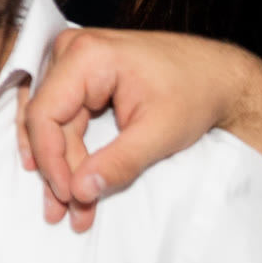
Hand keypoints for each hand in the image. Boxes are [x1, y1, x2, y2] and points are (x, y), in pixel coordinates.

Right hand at [21, 28, 254, 231]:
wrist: (217, 73)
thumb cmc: (194, 94)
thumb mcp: (162, 133)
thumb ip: (119, 163)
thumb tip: (79, 192)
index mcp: (85, 56)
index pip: (45, 115)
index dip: (52, 160)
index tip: (70, 197)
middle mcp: (69, 50)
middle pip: (44, 119)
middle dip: (55, 168)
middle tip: (65, 212)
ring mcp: (70, 59)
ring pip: (45, 118)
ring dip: (53, 161)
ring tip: (60, 202)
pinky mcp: (76, 72)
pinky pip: (55, 111)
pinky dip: (60, 144)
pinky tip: (59, 172)